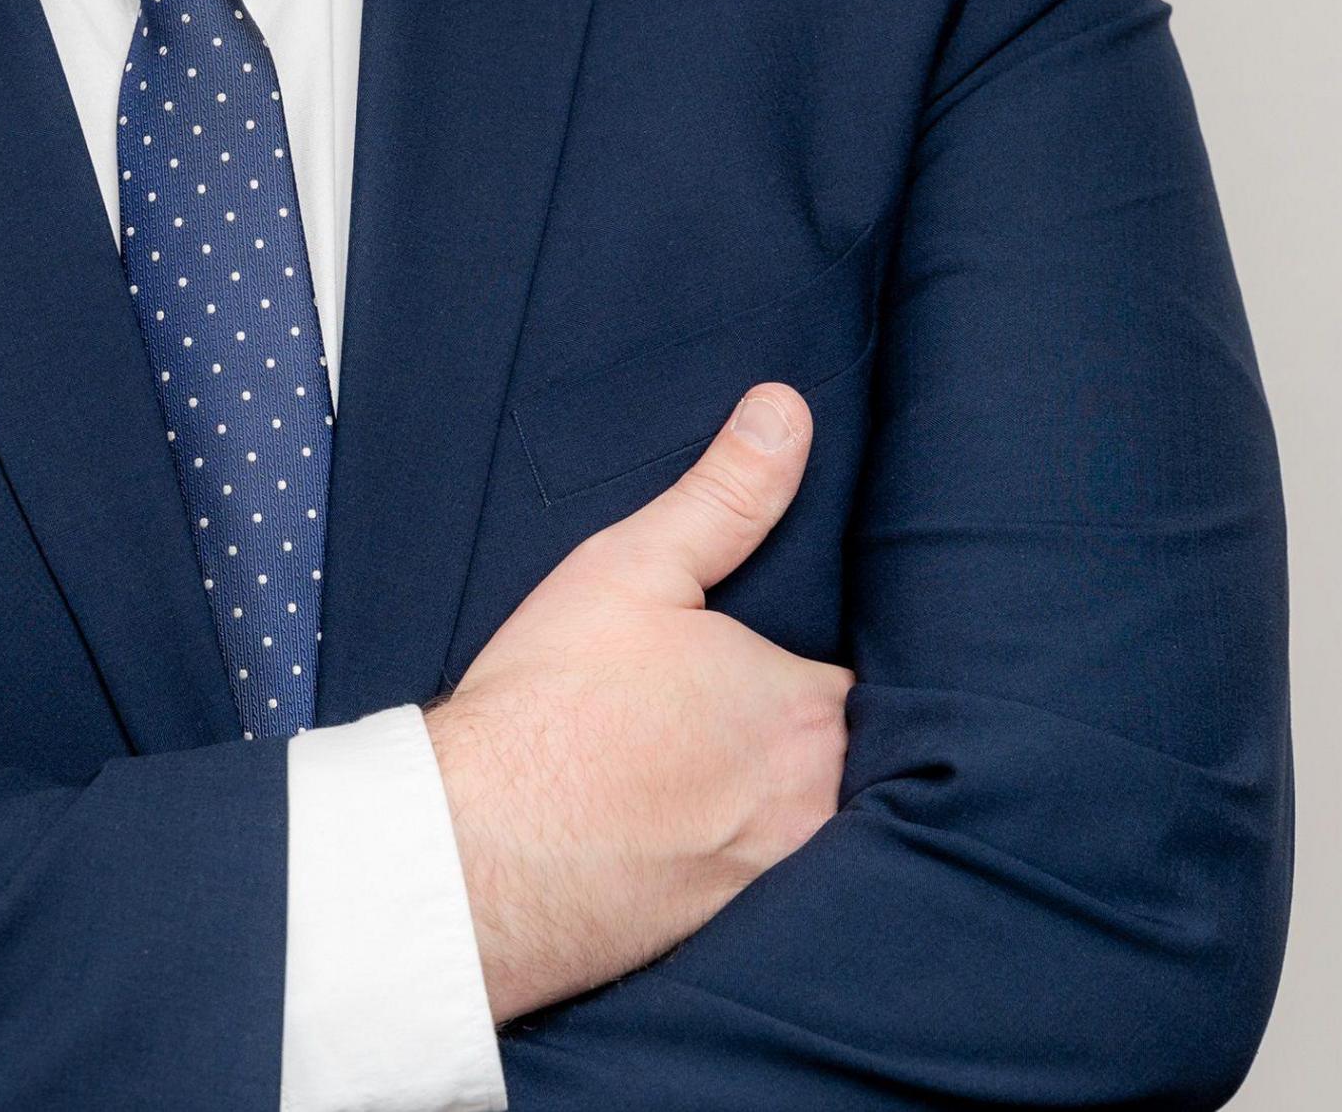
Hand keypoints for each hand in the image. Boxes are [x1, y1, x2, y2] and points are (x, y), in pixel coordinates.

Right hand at [423, 382, 852, 1024]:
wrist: (477, 853)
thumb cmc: (549, 707)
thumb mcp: (632, 569)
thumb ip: (724, 493)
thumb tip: (787, 410)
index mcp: (808, 708)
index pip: (864, 675)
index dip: (816, 657)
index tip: (769, 652)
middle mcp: (817, 801)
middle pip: (845, 752)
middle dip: (799, 731)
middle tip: (724, 710)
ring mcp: (780, 875)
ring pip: (809, 819)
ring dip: (775, 797)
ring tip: (705, 772)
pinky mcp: (734, 929)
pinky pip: (770, 882)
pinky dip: (739, 854)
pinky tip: (682, 832)